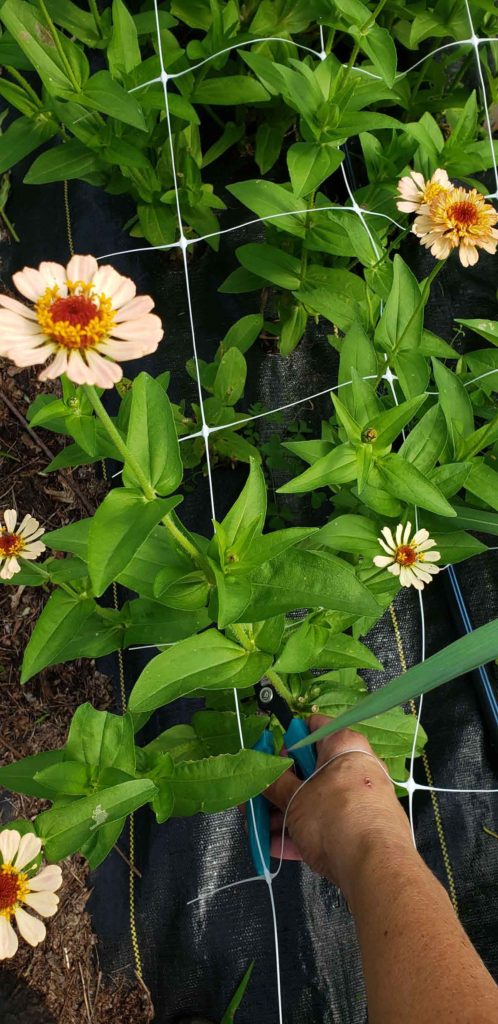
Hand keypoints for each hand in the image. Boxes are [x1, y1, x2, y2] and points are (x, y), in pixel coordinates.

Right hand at [265, 715, 412, 899]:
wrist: (376, 868)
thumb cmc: (335, 818)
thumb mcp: (294, 798)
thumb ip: (274, 784)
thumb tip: (263, 772)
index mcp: (344, 745)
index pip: (312, 727)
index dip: (286, 742)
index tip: (270, 761)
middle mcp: (358, 766)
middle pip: (311, 771)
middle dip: (281, 790)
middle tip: (258, 802)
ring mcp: (362, 799)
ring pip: (317, 801)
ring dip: (287, 816)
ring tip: (260, 831)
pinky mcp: (364, 828)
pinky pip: (328, 824)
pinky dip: (304, 834)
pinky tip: (276, 849)